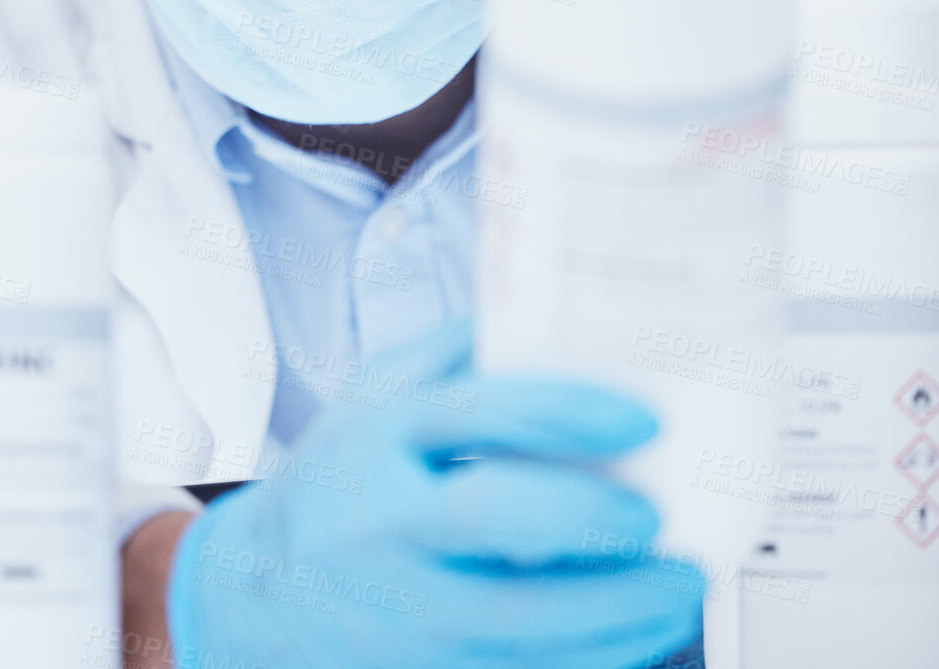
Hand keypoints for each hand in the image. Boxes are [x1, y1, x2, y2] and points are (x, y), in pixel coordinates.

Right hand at [166, 319, 704, 667]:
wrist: (256, 592)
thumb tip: (560, 305)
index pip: (471, 414)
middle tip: (658, 518)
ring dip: (616, 611)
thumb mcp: (375, 396)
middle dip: (588, 520)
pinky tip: (641, 634)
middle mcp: (382, 524)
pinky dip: (590, 659)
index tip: (641, 419)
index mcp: (379, 438)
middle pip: (490, 521)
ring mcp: (397, 609)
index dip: (562, 413)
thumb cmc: (339, 481)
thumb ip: (457, 354)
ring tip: (682, 587)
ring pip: (515, 623)